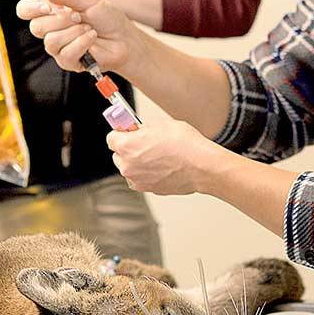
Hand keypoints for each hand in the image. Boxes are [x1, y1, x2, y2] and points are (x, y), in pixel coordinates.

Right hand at [18, 0, 140, 72]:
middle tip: (78, 16)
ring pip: (50, 41)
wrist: (123, 38)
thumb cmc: (106, 17)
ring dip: (74, 32)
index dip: (31, 9)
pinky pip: (65, 54)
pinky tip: (91, 38)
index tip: (48, 7)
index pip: (24, 10)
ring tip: (89, 28)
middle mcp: (50, 29)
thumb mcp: (87, 0)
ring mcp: (57, 47)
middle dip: (60, 20)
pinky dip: (81, 43)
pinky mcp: (67, 61)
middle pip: (36, 27)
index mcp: (50, 11)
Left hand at [107, 114, 225, 196]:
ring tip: (157, 155)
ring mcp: (137, 180)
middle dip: (128, 148)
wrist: (202, 166)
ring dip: (137, 162)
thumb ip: (142, 128)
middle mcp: (127, 165)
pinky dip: (147, 173)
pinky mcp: (148, 189)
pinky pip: (141, 178)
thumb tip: (136, 129)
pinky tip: (162, 166)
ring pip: (130, 168)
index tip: (127, 131)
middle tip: (144, 142)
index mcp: (126, 146)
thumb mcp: (160, 124)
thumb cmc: (185, 144)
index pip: (111, 138)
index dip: (121, 133)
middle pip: (118, 155)